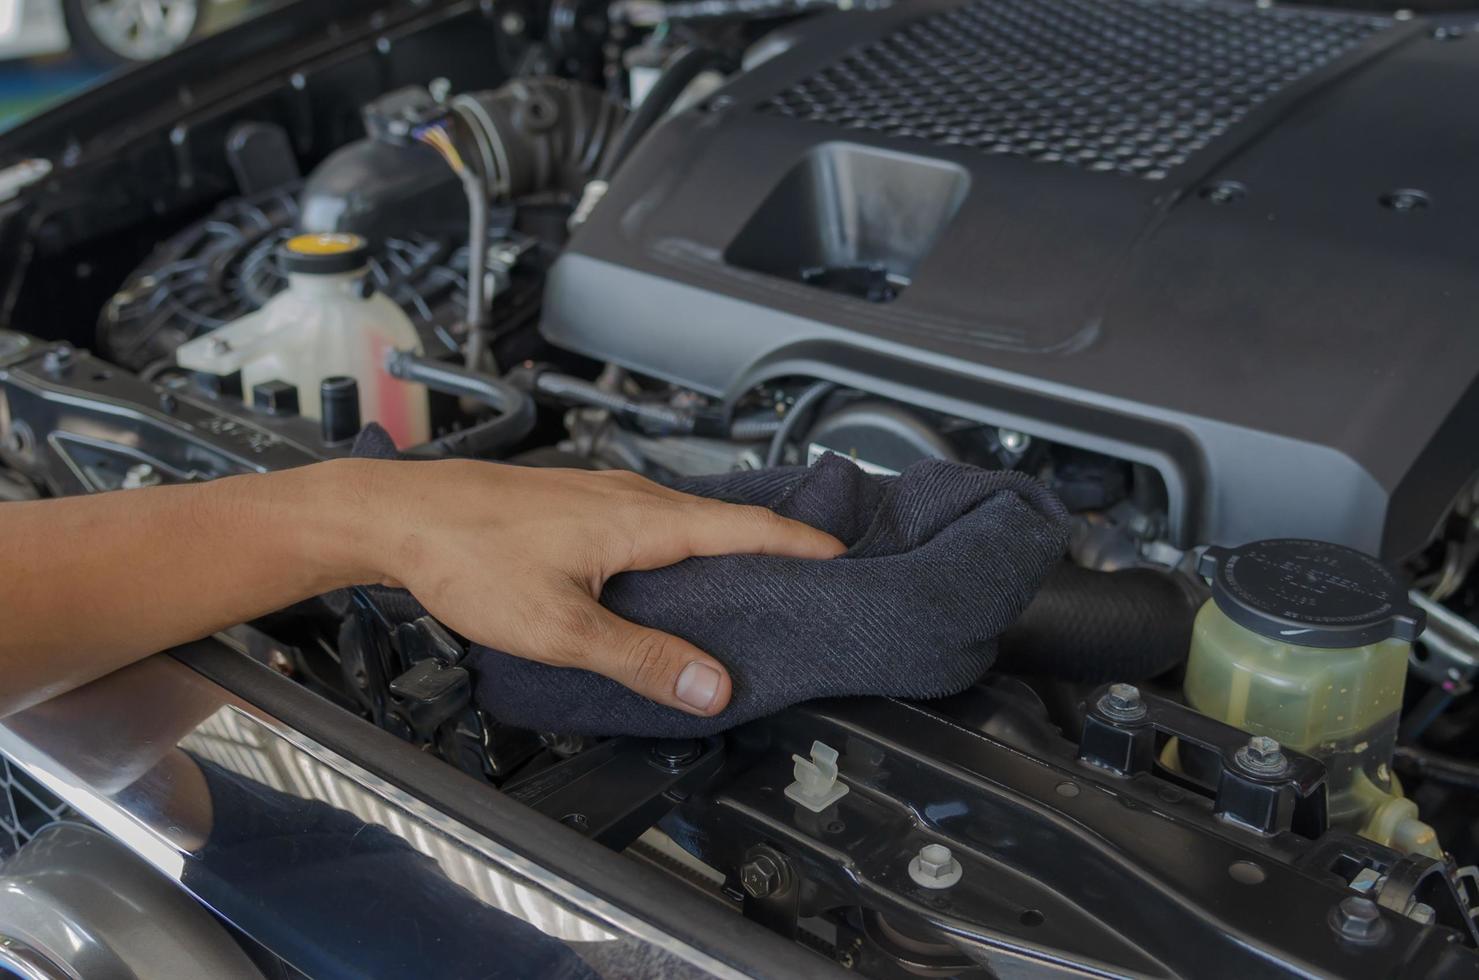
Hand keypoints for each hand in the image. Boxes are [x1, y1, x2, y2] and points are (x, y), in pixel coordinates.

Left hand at [337, 460, 843, 716]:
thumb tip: (712, 687)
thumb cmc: (468, 557)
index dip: (801, 544)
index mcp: (643, 520)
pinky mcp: (577, 506)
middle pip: (725, 521)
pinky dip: (684, 547)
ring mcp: (603, 496)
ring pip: (687, 521)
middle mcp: (631, 497)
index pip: (747, 529)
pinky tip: (672, 577)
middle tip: (815, 576)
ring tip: (757, 581)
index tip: (844, 557)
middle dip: (774, 546)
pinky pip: (653, 523)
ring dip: (727, 547)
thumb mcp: (560, 627)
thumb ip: (640, 659)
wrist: (397, 514)